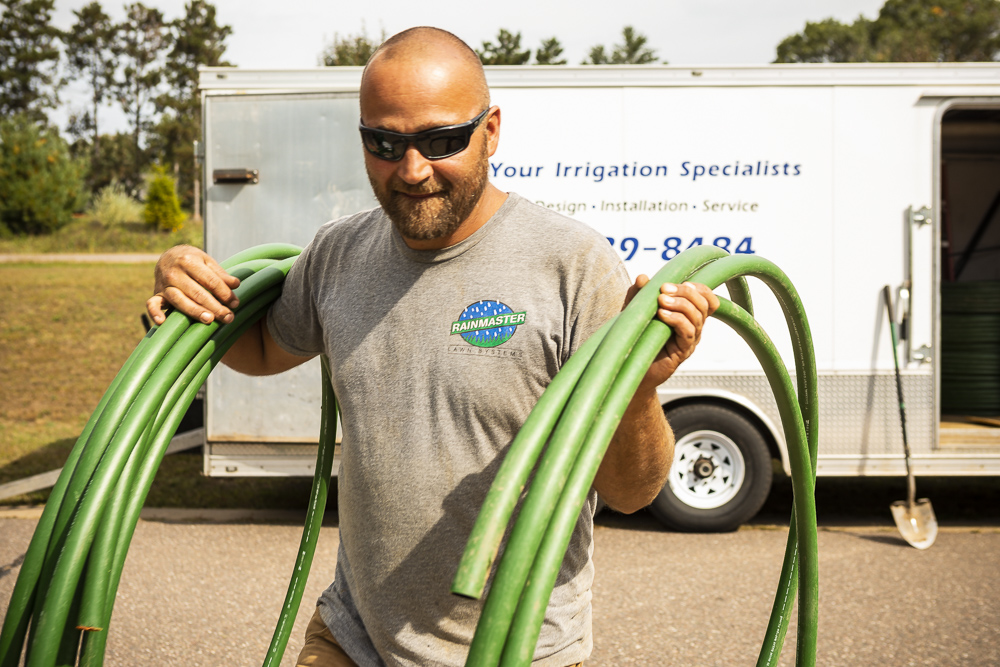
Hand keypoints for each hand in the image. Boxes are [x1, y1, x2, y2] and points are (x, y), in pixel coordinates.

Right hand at [146, 245, 241, 325]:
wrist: (169, 256)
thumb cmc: (193, 260)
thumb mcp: (207, 261)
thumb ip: (220, 274)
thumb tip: (236, 284)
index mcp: (189, 261)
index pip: (210, 280)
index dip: (224, 293)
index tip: (235, 303)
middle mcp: (174, 273)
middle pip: (197, 293)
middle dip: (214, 306)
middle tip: (228, 317)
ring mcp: (164, 284)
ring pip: (180, 300)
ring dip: (194, 311)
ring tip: (210, 320)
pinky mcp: (156, 293)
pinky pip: (152, 304)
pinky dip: (154, 313)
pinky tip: (162, 322)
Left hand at [623, 276, 719, 390]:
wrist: (629, 367)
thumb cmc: (636, 337)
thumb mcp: (635, 311)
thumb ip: (639, 294)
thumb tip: (642, 277)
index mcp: (688, 315)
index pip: (707, 299)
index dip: (700, 288)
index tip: (682, 282)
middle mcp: (693, 327)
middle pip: (703, 305)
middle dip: (685, 293)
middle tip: (664, 289)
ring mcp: (689, 340)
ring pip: (697, 317)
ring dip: (680, 304)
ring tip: (661, 301)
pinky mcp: (682, 352)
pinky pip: (688, 333)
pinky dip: (676, 320)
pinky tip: (662, 314)